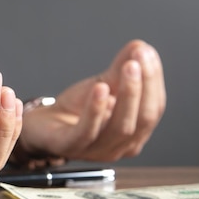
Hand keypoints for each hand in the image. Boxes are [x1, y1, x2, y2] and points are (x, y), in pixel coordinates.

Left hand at [17, 40, 165, 161]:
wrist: (44, 123)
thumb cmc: (76, 109)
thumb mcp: (103, 84)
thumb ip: (121, 68)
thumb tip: (141, 47)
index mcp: (134, 133)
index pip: (154, 109)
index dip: (153, 81)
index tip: (146, 54)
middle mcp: (120, 146)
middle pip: (143, 120)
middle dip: (144, 87)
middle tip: (138, 60)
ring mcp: (96, 151)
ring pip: (120, 127)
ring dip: (127, 95)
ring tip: (126, 68)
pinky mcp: (71, 147)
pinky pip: (87, 131)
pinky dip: (96, 109)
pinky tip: (99, 89)